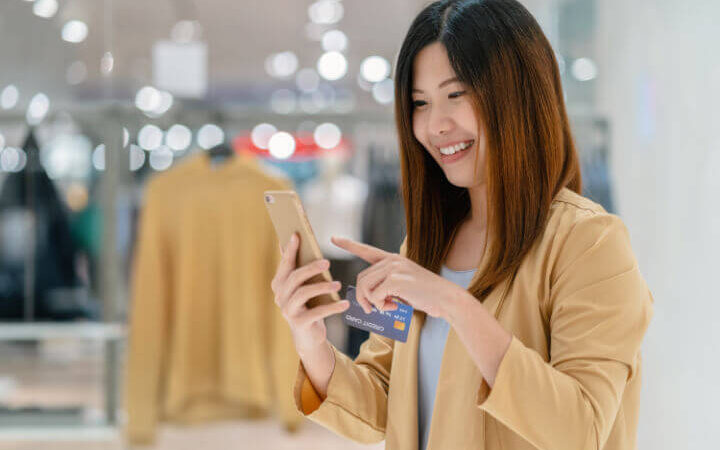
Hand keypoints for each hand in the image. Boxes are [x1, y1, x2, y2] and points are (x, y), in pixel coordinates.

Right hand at [271, 233, 349, 354]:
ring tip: (338, 285)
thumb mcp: (302, 287)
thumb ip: (297, 267)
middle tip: (327, 262)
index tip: (296, 235)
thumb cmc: (307, 305)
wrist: (308, 336)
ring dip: (322, 286)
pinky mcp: (299, 323)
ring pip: (303, 293)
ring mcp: (288, 310)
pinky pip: (317, 312)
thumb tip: (290, 240)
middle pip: (294, 278)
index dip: (290, 250)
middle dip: (310, 268)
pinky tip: (344, 304)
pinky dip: (332, 307)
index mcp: (279, 285)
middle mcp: (280, 297)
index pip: (285, 264)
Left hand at [331, 236, 465, 318]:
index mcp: (392, 260)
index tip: (333, 237)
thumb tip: (368, 299)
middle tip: (375, 308)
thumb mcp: (403, 287)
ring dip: (371, 303)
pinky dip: (380, 305)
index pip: (366, 250)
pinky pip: (375, 296)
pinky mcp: (396, 280)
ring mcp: (394, 268)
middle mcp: (391, 260)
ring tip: (386, 307)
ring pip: (365, 287)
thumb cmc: (425, 296)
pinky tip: (393, 306)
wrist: (446, 299)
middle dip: (364, 298)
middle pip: (361, 278)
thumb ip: (385, 286)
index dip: (349, 244)